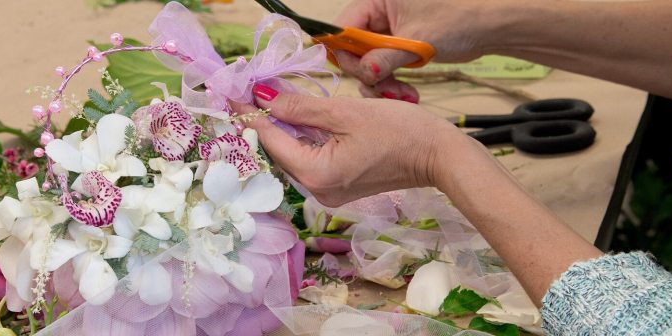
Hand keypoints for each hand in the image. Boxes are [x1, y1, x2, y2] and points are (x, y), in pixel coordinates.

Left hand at [231, 84, 462, 206]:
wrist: (438, 157)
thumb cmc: (400, 132)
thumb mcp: (346, 113)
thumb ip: (301, 107)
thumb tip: (263, 98)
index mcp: (317, 175)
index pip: (271, 141)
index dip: (250, 115)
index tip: (233, 93)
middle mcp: (317, 191)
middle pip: (280, 151)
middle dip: (265, 120)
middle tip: (251, 90)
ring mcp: (329, 192)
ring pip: (295, 155)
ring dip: (283, 127)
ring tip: (270, 98)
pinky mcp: (340, 187)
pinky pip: (311, 160)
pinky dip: (303, 138)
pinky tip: (297, 117)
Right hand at [333, 0, 492, 99]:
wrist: (489, 28)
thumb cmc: (458, 20)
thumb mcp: (415, 40)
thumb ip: (384, 57)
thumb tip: (362, 74)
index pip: (344, 27)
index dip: (347, 53)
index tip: (361, 73)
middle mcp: (379, 12)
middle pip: (354, 49)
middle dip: (370, 74)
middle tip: (387, 90)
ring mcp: (388, 31)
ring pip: (368, 62)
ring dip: (383, 84)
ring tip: (403, 95)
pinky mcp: (398, 46)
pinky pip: (383, 67)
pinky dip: (392, 83)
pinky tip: (408, 94)